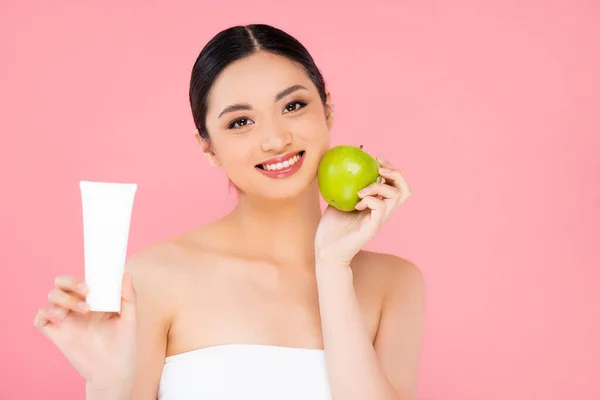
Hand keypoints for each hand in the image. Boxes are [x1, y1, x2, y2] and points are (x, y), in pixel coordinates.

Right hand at [34, 272, 137, 389]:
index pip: (80, 281)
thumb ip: (128, 297)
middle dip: (69, 282)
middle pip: (61, 285)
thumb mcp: (130, 319)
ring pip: (52, 298)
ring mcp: (67, 322)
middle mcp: (78, 309)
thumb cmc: (124, 345)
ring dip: (64, 298)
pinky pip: (41, 321)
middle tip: (86, 291)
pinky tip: (58, 317)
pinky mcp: (59, 336)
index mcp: (94, 302)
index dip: (82, 276)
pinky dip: (44, 314)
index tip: (94, 281)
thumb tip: (126, 274)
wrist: (114, 372)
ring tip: (84, 310)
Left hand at [315, 156, 410, 265]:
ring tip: (361, 190)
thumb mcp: (336, 201)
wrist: (327, 252)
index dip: (390, 169)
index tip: (375, 158)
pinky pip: (380, 207)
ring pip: (395, 196)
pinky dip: (370, 199)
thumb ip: (342, 186)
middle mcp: (383, 212)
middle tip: (379, 167)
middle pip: (404, 189)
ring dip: (379, 186)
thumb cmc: (331, 229)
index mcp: (377, 205)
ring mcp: (379, 220)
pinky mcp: (373, 228)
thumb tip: (336, 165)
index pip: (395, 185)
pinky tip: (356, 203)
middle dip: (395, 173)